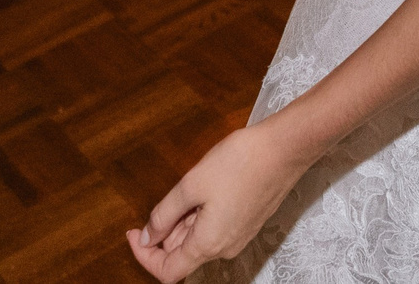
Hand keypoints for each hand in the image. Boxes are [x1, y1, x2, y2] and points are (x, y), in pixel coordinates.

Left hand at [128, 122, 305, 280]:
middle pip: (182, 256)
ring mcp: (239, 236)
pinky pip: (215, 230)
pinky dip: (200, 217)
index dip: (143, 256)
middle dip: (164, 234)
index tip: (132, 233)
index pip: (166, 272)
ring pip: (199, 241)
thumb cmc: (242, 162)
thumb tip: (147, 236)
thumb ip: (163, 215)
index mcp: (208, 244)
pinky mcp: (248, 223)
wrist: (286, 148)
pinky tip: (202, 190)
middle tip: (161, 202)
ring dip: (183, 223)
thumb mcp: (191, 185)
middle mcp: (225, 248)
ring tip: (186, 189)